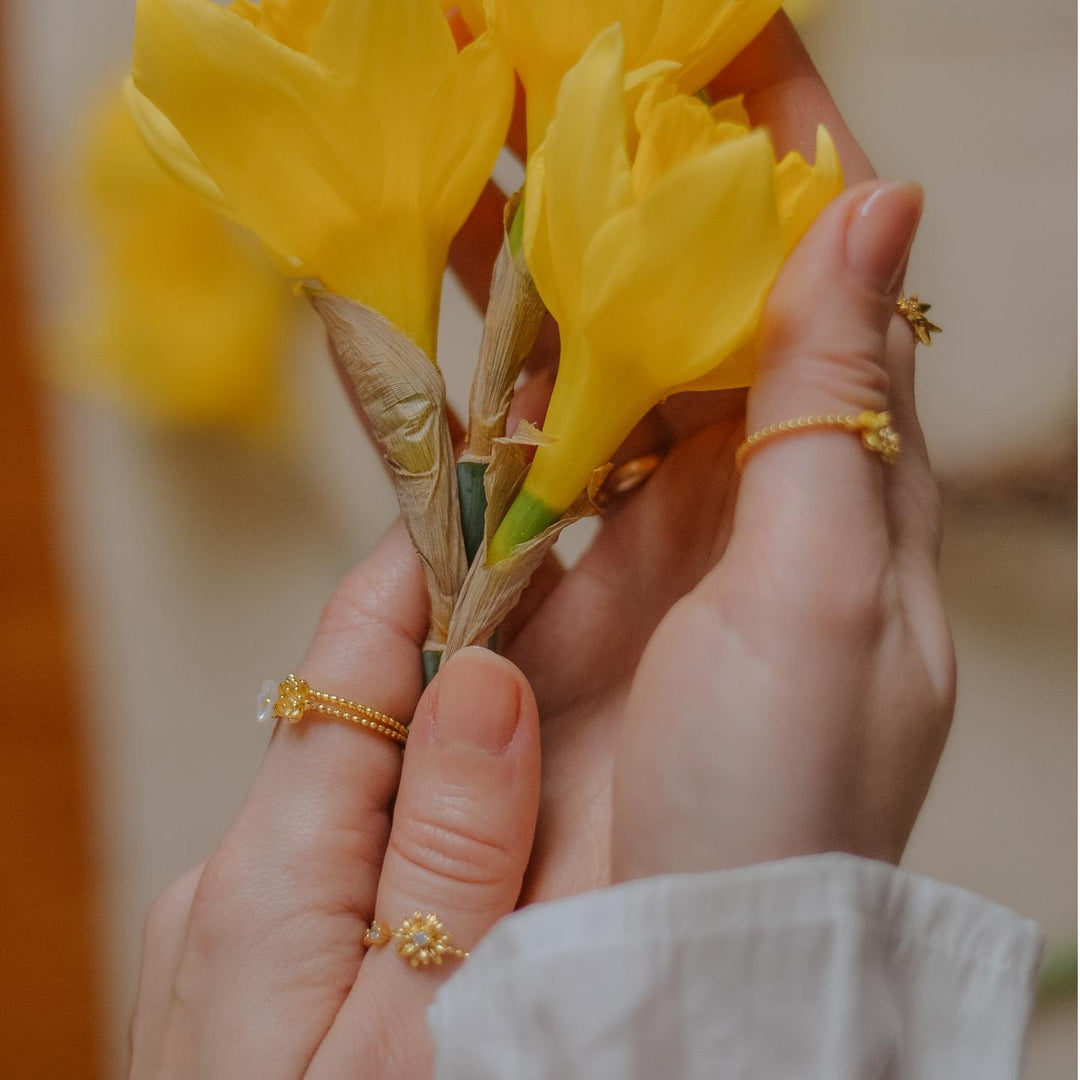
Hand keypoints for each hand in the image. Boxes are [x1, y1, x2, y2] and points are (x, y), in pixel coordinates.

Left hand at [129, 530, 543, 1077]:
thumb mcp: (416, 1036)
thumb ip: (452, 860)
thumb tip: (482, 678)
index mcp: (266, 877)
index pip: (350, 660)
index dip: (427, 563)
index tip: (499, 483)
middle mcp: (235, 879)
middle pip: (361, 715)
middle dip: (465, 647)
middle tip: (571, 592)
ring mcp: (237, 927)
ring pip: (362, 784)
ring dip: (449, 734)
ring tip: (550, 696)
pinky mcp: (256, 969)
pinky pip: (350, 850)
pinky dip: (421, 814)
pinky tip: (479, 828)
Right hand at [444, 14, 950, 899]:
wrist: (671, 957)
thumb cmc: (781, 799)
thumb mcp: (830, 596)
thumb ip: (836, 407)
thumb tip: (877, 205)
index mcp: (841, 485)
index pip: (829, 282)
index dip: (790, 161)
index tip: (737, 48)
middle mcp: (739, 499)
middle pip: (695, 309)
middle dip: (647, 196)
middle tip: (583, 81)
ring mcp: (634, 538)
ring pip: (589, 370)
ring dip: (546, 273)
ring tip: (490, 160)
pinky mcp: (546, 586)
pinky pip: (502, 461)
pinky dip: (466, 389)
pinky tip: (429, 315)